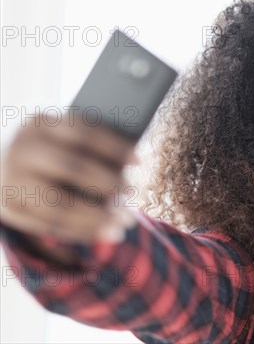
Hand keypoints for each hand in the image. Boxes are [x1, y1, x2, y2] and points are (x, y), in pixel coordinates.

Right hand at [1, 112, 138, 245]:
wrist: (5, 170)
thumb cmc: (55, 152)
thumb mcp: (67, 140)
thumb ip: (94, 148)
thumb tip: (133, 161)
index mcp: (41, 124)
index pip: (82, 133)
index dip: (114, 147)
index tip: (139, 161)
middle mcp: (23, 150)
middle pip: (73, 168)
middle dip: (109, 183)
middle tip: (132, 191)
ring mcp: (13, 181)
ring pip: (61, 205)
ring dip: (99, 217)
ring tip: (126, 222)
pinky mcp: (11, 209)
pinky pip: (52, 226)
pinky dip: (84, 231)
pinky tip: (107, 231)